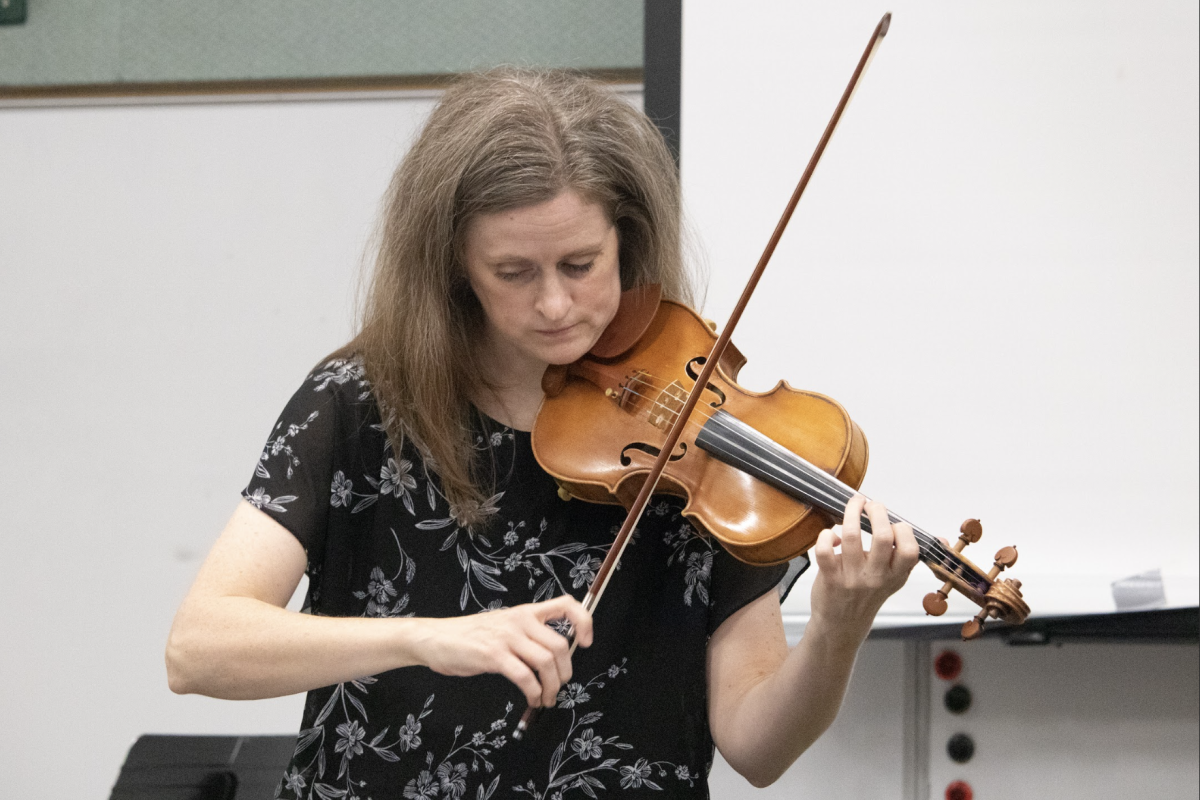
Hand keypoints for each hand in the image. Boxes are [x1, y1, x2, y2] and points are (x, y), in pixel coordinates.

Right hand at [412, 595, 592, 708]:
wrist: (436, 638)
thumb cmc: (470, 637)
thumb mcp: (504, 626)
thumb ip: (527, 635)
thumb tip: (554, 659)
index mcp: (525, 612)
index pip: (566, 605)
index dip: (584, 622)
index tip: (586, 642)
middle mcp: (520, 620)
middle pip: (560, 645)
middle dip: (566, 672)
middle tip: (559, 687)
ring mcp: (506, 637)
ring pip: (546, 661)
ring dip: (552, 687)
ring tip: (546, 698)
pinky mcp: (493, 655)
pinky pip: (525, 676)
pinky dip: (534, 692)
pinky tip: (532, 698)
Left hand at [809, 495, 919, 641]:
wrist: (841, 626)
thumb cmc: (867, 596)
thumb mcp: (894, 580)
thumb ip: (907, 558)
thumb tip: (941, 539)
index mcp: (896, 575)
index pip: (910, 550)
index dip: (903, 530)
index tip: (893, 523)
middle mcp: (876, 576)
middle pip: (883, 536)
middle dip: (877, 511)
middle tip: (871, 505)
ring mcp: (852, 577)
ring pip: (851, 536)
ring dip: (851, 513)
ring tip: (853, 505)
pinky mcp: (829, 577)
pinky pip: (824, 549)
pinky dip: (826, 535)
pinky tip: (832, 535)